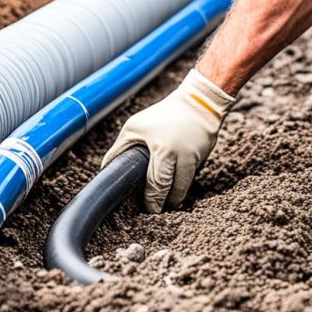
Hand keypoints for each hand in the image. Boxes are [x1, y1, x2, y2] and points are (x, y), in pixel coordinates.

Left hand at [102, 69, 234, 212]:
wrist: (200, 102)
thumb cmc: (163, 115)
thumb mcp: (136, 126)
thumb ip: (120, 149)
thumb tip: (106, 169)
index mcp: (163, 150)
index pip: (158, 184)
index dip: (153, 200)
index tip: (149, 208)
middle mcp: (183, 156)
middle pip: (174, 191)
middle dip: (164, 203)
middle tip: (157, 209)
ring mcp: (196, 158)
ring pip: (185, 188)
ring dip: (176, 197)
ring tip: (167, 201)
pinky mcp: (205, 158)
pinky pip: (192, 176)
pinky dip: (183, 182)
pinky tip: (177, 184)